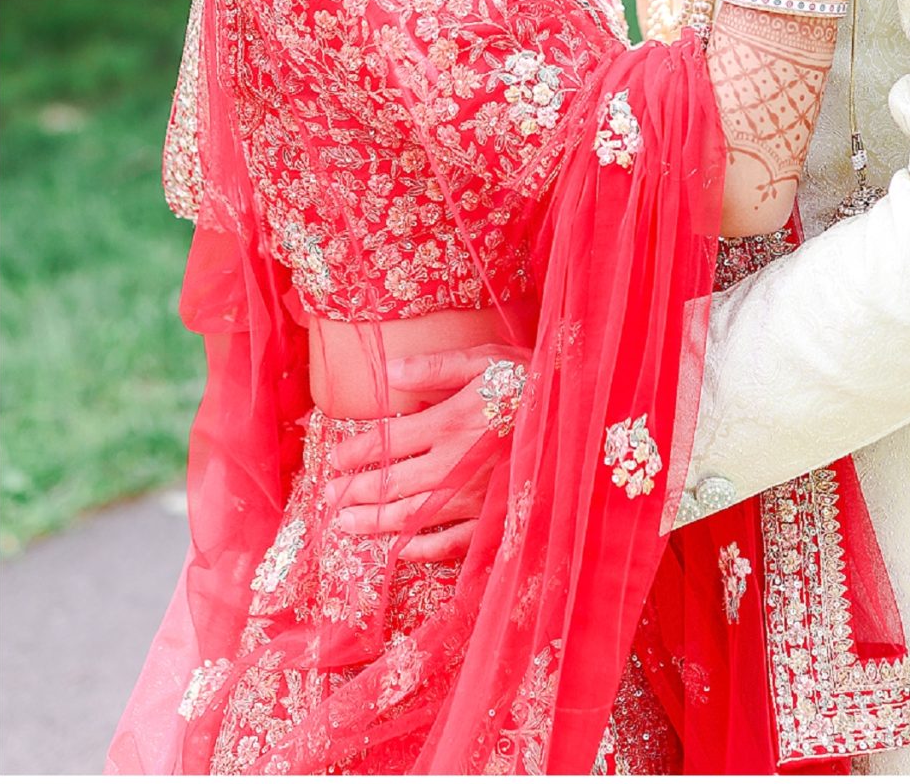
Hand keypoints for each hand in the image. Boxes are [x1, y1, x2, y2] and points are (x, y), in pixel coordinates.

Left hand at [323, 343, 522, 560]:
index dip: (354, 453)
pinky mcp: (494, 517)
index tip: (334, 459)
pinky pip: (451, 542)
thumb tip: (386, 372)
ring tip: (346, 526)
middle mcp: (454, 465)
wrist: (581, 416)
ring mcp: (473, 496)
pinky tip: (399, 549)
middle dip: (354, 493)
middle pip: (391, 484)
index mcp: (449, 423)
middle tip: (328, 499)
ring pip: (411, 517)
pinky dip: (421, 549)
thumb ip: (436, 368)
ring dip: (374, 523)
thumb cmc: (533, 382)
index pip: (386, 443)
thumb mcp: (487, 361)